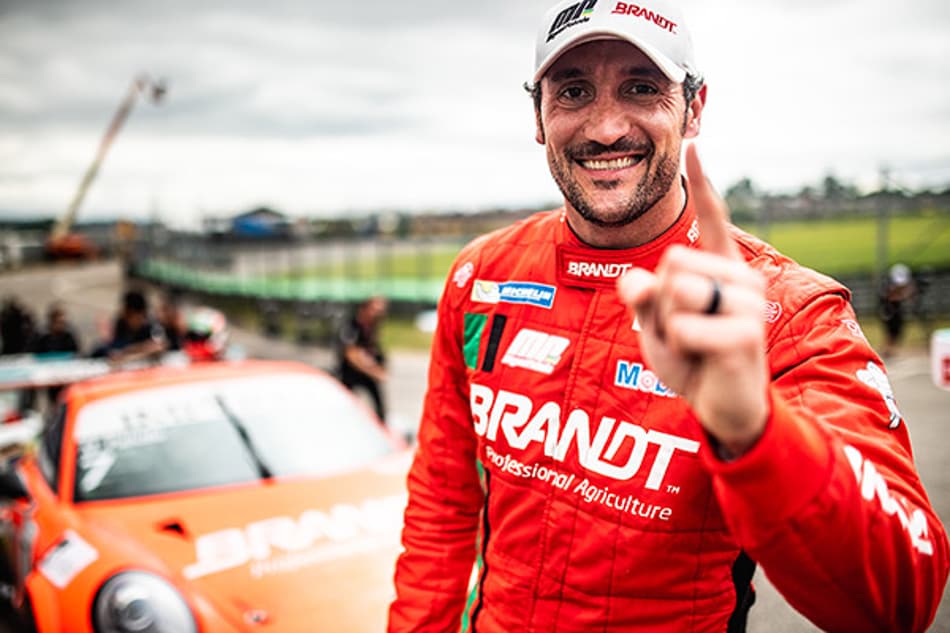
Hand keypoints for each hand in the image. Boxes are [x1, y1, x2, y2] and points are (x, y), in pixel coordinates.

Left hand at [617, 145, 768, 456]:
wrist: (723, 407)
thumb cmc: (693, 359)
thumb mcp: (656, 325)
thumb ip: (642, 298)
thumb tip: (635, 281)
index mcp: (719, 268)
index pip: (710, 218)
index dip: (701, 183)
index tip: (693, 145)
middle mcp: (739, 277)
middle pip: (670, 263)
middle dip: (661, 303)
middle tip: (684, 332)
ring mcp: (746, 303)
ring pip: (675, 292)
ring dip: (669, 327)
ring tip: (695, 345)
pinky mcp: (745, 333)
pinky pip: (681, 327)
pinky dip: (679, 348)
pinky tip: (705, 359)